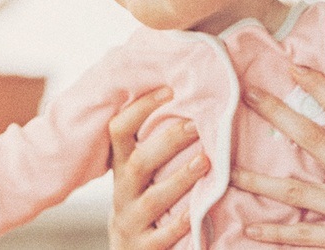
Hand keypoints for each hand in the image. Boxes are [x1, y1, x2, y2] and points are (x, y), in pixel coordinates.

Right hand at [108, 87, 208, 249]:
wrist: (129, 249)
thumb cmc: (145, 198)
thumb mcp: (141, 171)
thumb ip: (154, 141)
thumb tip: (185, 93)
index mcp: (123, 166)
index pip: (119, 130)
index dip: (140, 108)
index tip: (169, 90)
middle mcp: (123, 191)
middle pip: (139, 162)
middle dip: (168, 142)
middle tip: (196, 124)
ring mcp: (131, 220)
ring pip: (153, 199)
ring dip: (179, 179)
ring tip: (205, 161)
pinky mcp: (142, 247)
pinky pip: (161, 236)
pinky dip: (180, 223)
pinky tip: (197, 211)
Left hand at [232, 67, 324, 248]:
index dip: (317, 87)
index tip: (293, 68)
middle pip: (309, 138)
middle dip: (276, 113)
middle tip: (247, 95)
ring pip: (293, 190)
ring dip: (257, 180)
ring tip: (228, 170)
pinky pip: (302, 236)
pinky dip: (275, 234)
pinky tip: (251, 231)